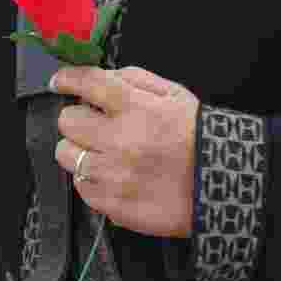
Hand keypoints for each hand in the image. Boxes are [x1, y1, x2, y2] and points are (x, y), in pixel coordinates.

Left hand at [52, 66, 198, 237]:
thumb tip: (102, 76)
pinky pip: (81, 187)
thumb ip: (135, 79)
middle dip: (76, 117)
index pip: (86, 84)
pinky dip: (90, 179)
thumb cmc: (198, 135)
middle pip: (67, 121)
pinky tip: (109, 175)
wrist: (221, 185)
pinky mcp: (113, 205)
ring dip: (78, 149)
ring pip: (66, 154)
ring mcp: (114, 175)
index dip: (67, 79)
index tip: (59, 81)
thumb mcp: (174, 94)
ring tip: (97, 151)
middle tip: (89, 122)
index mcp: (135, 107)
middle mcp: (119, 139)